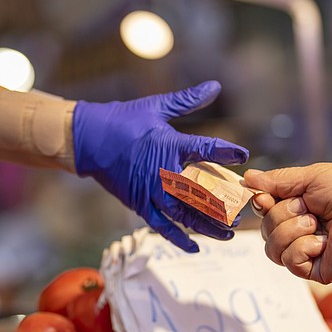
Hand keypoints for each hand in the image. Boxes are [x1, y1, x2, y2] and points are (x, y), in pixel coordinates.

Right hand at [72, 81, 248, 251]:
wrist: (88, 140)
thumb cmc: (123, 120)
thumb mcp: (156, 107)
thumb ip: (187, 100)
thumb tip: (214, 86)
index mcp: (170, 145)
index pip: (206, 149)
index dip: (227, 152)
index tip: (243, 155)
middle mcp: (164, 172)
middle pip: (202, 193)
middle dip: (225, 203)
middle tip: (243, 209)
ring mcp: (151, 192)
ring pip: (186, 214)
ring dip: (208, 225)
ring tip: (228, 232)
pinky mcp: (140, 204)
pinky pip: (162, 226)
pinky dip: (178, 238)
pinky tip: (195, 246)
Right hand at [243, 163, 331, 282]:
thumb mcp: (312, 176)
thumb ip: (278, 180)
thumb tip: (248, 177)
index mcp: (303, 204)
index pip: (266, 207)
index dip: (260, 202)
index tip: (264, 198)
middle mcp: (303, 227)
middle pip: (264, 227)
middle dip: (281, 214)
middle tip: (309, 208)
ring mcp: (308, 250)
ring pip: (271, 246)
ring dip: (291, 231)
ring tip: (317, 224)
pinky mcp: (314, 269)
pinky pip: (288, 261)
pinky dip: (302, 248)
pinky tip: (323, 243)